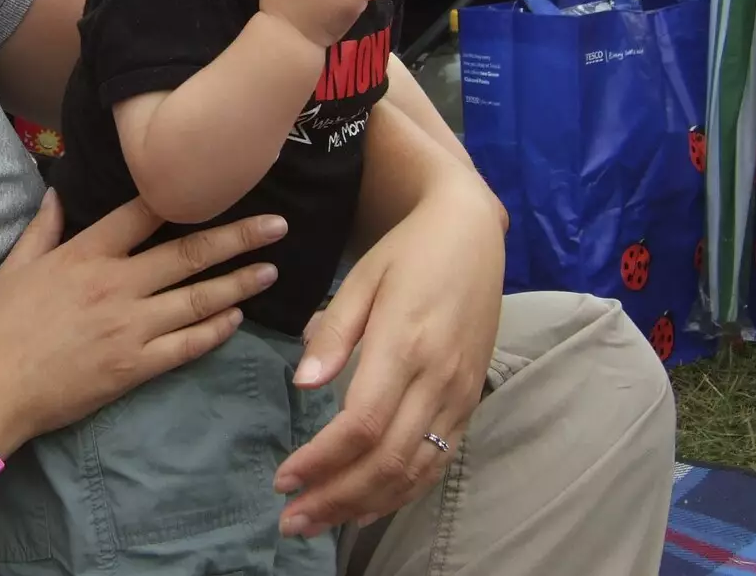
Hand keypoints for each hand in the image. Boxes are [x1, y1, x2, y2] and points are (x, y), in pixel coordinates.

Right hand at [0, 191, 284, 454]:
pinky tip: (236, 319)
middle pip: (188, 254)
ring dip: (239, 283)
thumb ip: (45, 226)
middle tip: (277, 226)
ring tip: (270, 270)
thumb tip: (61, 190)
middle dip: (238, 238)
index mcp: (87, 254)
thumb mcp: (16, 265)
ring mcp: (130, 327)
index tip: (218, 183)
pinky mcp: (135, 367)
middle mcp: (116, 284)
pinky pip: (187, 345)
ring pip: (198, 300)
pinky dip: (215, 330)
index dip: (182, 196)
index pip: (143, 214)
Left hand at [273, 185, 504, 535]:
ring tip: (318, 522)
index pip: (361, 424)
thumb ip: (334, 333)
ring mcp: (459, 395)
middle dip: (336, 497)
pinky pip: (438, 462)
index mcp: (405, 345)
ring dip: (365, 504)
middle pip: (387, 461)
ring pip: (415, 472)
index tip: (283, 479)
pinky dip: (401, 492)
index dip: (322, 461)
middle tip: (290, 520)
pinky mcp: (470, 401)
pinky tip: (366, 504)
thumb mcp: (362, 278)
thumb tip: (303, 385)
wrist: (471, 234)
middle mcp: (438, 379)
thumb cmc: (407, 251)